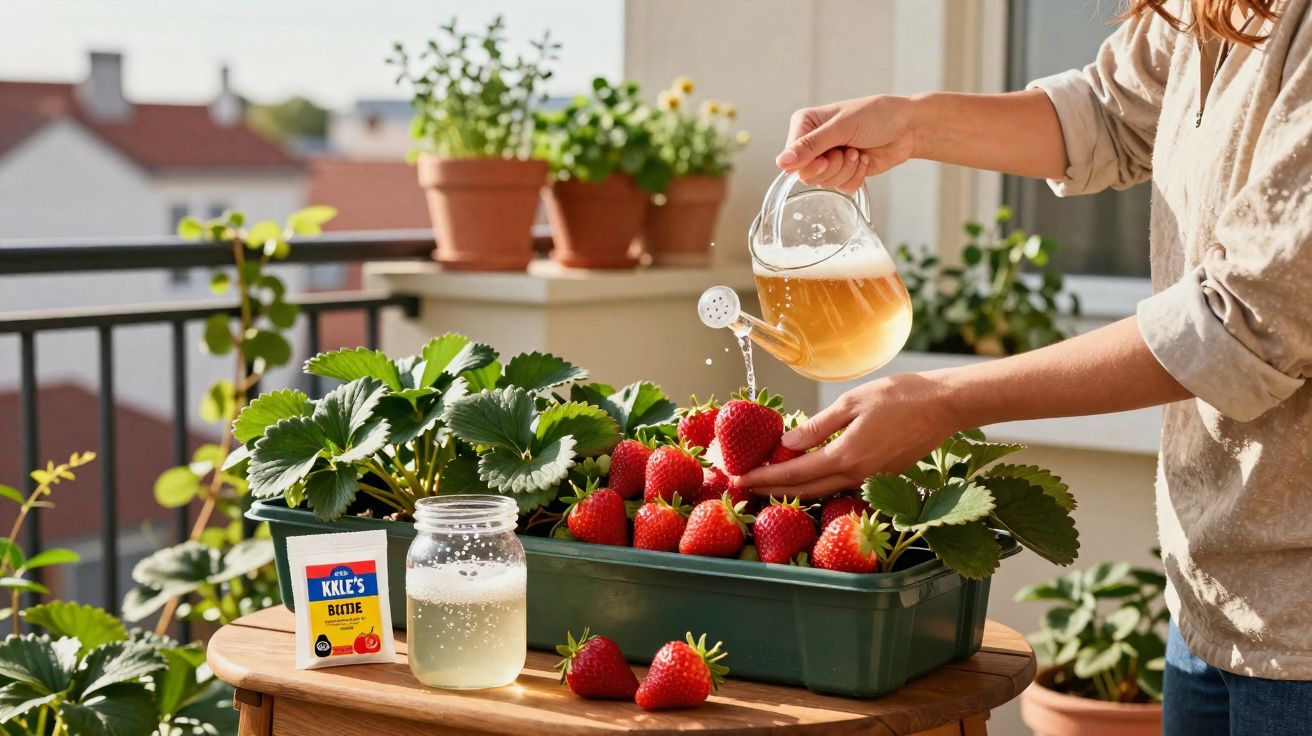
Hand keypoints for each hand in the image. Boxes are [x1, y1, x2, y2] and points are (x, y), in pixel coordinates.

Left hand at [734, 374, 957, 498]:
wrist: (944, 407)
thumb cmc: (899, 396)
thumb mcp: (852, 403)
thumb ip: (818, 426)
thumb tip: (786, 443)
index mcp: (846, 456)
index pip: (794, 474)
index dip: (763, 478)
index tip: (738, 478)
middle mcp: (857, 475)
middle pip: (805, 491)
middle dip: (771, 490)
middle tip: (743, 488)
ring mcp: (871, 480)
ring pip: (824, 491)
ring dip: (794, 490)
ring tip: (769, 485)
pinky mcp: (883, 477)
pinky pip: (842, 486)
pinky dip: (819, 484)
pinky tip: (808, 477)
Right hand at [777, 95, 917, 191]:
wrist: (907, 127)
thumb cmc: (876, 116)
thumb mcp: (841, 127)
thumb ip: (810, 145)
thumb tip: (781, 162)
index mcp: (805, 125)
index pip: (791, 158)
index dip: (808, 164)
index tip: (826, 158)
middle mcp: (813, 144)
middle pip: (807, 175)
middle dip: (833, 166)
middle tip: (848, 150)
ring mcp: (828, 159)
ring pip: (825, 183)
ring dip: (847, 170)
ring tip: (859, 151)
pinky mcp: (844, 173)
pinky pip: (841, 188)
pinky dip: (856, 177)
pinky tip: (865, 160)